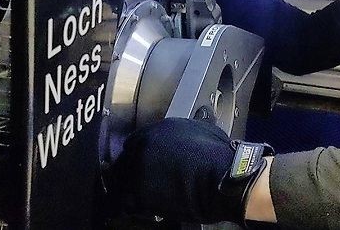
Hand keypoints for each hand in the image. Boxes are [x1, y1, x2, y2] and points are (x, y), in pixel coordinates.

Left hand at [104, 117, 271, 224]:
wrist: (220, 178)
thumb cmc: (219, 159)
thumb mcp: (204, 134)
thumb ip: (186, 135)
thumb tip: (187, 142)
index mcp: (160, 129)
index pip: (135, 142)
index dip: (139, 157)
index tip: (143, 167)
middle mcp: (144, 142)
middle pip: (124, 160)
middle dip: (131, 173)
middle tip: (140, 186)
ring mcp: (137, 164)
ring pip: (119, 179)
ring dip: (127, 190)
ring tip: (138, 200)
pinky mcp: (135, 188)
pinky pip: (120, 200)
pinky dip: (127, 207)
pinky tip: (137, 210)